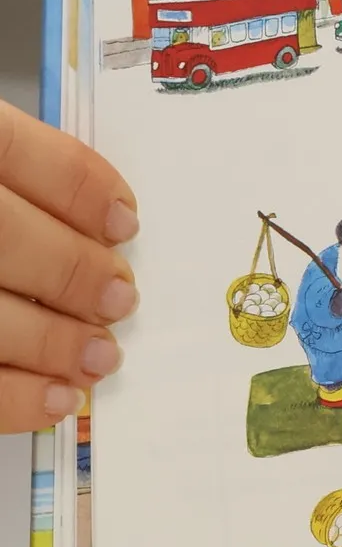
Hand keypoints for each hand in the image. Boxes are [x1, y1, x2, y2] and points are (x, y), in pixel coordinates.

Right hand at [0, 107, 137, 429]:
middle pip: (5, 237)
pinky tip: (50, 398)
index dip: (79, 186)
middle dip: (74, 272)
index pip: (9, 148)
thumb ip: (1, 180)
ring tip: (96, 356)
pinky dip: (10, 396)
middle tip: (118, 297)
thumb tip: (91, 221)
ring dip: (53, 342)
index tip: (124, 221)